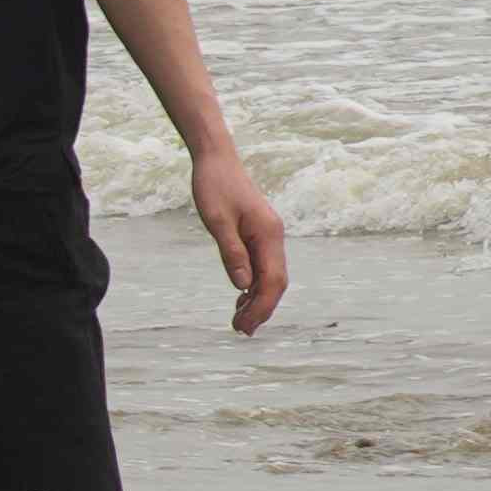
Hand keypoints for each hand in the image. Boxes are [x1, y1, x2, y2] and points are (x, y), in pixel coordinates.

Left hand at [188, 148, 288, 333]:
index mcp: (268, 235)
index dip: (261, 307)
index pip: (272, 281)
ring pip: (270, 276)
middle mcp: (274, 237)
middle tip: (240, 330)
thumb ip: (231, 253)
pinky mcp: (259, 235)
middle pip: (276, 282)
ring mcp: (268, 236)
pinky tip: (240, 298)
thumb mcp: (217, 221)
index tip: (244, 326)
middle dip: (261, 309)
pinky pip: (262, 266)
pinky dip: (253, 285)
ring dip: (257, 300)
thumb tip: (242, 286)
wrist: (216, 160)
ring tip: (239, 321)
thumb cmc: (214, 186)